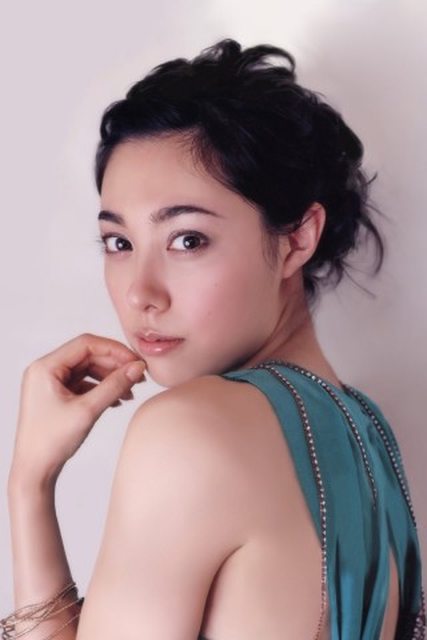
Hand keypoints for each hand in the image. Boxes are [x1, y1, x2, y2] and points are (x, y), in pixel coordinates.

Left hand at [9, 333, 146, 486]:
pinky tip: (117, 400)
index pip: (86, 344)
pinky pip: (84, 383)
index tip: (135, 361)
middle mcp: (45, 370)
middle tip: (138, 375)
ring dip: (110, 377)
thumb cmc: (50, 443)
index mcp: (45, 367)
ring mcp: (50, 383)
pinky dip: (102, 388)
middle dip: (115, 364)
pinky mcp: (56, 395)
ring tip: (130, 391)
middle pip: (88, 355)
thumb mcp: (87, 411)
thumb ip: (114, 386)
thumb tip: (137, 368)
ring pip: (88, 369)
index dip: (114, 350)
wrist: (34, 471)